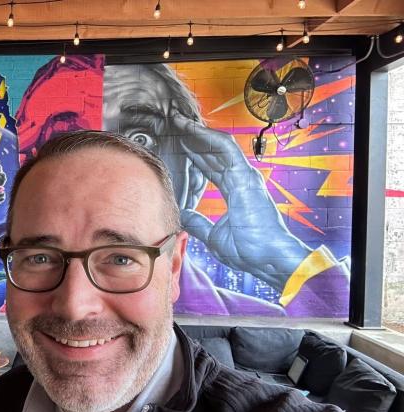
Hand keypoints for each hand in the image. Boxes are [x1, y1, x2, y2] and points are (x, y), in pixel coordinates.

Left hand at [169, 113, 311, 290]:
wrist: (267, 259)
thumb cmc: (249, 252)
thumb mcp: (213, 236)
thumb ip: (199, 223)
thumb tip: (184, 215)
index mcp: (236, 192)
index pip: (212, 168)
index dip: (195, 156)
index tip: (178, 147)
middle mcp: (242, 180)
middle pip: (213, 153)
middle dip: (193, 140)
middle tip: (174, 127)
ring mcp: (245, 176)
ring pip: (218, 146)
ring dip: (197, 133)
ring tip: (178, 122)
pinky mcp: (245, 176)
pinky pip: (225, 149)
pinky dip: (208, 137)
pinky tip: (192, 129)